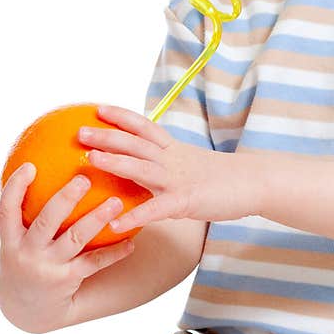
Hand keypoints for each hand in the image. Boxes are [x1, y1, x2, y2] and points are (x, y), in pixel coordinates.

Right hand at [0, 162, 133, 332]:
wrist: (26, 306)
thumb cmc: (26, 253)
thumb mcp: (16, 235)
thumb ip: (24, 205)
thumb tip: (36, 158)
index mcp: (10, 237)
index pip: (7, 209)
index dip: (16, 188)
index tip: (30, 165)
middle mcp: (26, 252)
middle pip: (46, 221)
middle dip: (65, 199)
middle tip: (84, 178)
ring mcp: (47, 267)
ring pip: (75, 239)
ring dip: (96, 219)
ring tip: (117, 202)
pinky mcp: (67, 280)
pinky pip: (94, 262)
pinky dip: (114, 251)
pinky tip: (131, 239)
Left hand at [78, 105, 257, 230]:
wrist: (254, 182)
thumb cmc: (224, 177)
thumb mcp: (193, 164)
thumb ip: (171, 164)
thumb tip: (152, 165)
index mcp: (174, 149)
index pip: (144, 126)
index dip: (120, 116)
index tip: (98, 108)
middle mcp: (172, 159)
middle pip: (135, 142)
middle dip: (106, 134)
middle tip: (79, 130)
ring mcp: (178, 179)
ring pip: (142, 166)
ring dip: (115, 161)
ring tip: (90, 160)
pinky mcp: (186, 201)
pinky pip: (156, 208)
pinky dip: (135, 215)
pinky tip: (115, 224)